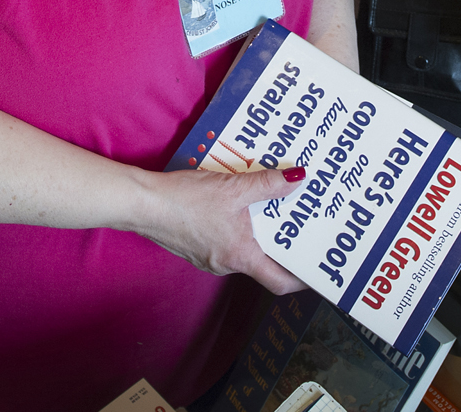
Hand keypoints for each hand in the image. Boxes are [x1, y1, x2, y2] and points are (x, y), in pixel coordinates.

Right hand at [135, 165, 306, 294]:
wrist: (142, 204)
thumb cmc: (185, 200)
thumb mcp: (234, 187)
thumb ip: (268, 184)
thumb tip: (298, 179)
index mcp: (240, 256)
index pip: (279, 282)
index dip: (302, 278)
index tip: (317, 269)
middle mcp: (226, 264)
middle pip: (263, 262)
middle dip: (282, 243)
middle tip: (301, 224)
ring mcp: (210, 258)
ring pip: (244, 248)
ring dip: (259, 231)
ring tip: (275, 207)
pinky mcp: (197, 247)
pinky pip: (226, 241)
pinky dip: (239, 227)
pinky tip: (240, 204)